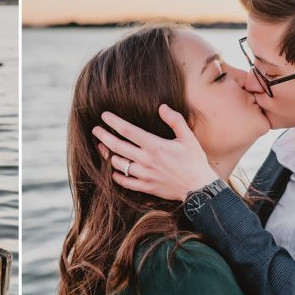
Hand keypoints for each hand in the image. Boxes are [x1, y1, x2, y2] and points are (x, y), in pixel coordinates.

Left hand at [90, 104, 217, 200]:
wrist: (199, 188)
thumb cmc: (194, 160)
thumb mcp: (188, 137)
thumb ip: (175, 120)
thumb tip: (162, 107)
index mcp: (155, 146)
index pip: (128, 131)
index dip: (113, 122)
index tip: (104, 116)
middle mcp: (146, 160)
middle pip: (117, 147)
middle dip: (103, 137)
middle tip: (95, 130)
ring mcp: (144, 175)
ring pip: (118, 164)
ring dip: (110, 155)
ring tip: (105, 148)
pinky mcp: (145, 187)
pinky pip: (124, 181)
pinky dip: (117, 175)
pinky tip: (115, 169)